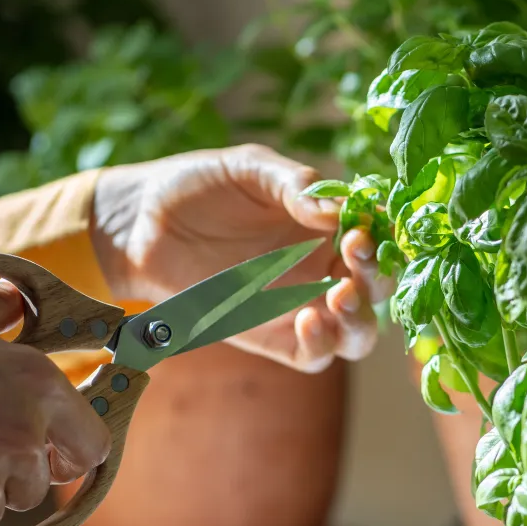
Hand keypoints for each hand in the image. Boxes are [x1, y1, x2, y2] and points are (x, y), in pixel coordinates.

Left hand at [90, 144, 392, 372]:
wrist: (142, 224)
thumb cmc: (198, 186)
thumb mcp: (248, 169)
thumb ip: (293, 183)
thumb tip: (336, 208)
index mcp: (329, 225)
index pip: (378, 236)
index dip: (384, 235)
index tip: (366, 226)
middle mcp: (323, 268)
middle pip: (377, 288)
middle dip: (378, 275)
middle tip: (356, 254)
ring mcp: (301, 305)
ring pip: (356, 331)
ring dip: (360, 319)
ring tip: (340, 295)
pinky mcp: (273, 337)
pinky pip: (314, 356)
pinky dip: (322, 344)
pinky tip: (307, 319)